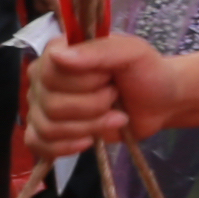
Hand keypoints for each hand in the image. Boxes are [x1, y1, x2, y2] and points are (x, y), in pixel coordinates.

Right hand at [25, 32, 177, 156]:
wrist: (160, 103)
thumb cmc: (145, 72)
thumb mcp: (132, 52)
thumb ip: (99, 51)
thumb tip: (59, 56)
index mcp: (57, 51)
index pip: (50, 70)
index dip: (84, 81)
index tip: (108, 77)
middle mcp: (43, 78)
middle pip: (51, 103)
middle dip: (93, 105)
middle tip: (115, 96)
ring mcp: (43, 105)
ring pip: (48, 126)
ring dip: (90, 126)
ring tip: (113, 116)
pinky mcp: (49, 131)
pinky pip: (38, 144)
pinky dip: (66, 147)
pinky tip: (90, 140)